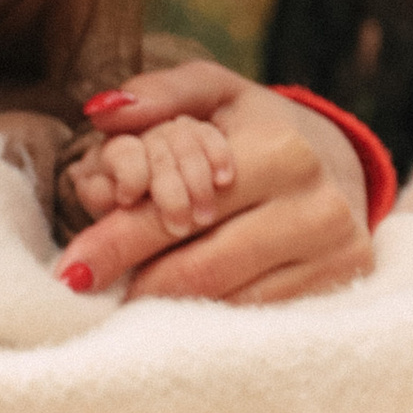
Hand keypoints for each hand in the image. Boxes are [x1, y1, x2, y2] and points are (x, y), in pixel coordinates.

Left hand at [60, 64, 371, 303]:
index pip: (180, 210)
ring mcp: (334, 251)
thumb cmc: (258, 130)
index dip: (118, 242)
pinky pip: (254, 317)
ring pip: (225, 301)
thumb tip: (103, 112)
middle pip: (200, 266)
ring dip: (168, 306)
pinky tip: (178, 311)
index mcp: (281, 153)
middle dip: (135, 283)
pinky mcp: (341, 284)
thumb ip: (160, 94)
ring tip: (131, 298)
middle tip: (89, 295)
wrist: (340, 163)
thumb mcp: (214, 94)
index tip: (70, 270)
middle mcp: (317, 205)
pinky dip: (206, 318)